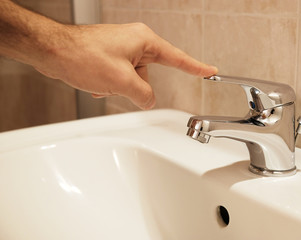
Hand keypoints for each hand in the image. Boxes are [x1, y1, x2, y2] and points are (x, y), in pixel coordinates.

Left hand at [35, 23, 217, 109]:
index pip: (177, 58)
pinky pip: (120, 76)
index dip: (195, 67)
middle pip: (149, 74)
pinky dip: (111, 84)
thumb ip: (143, 95)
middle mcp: (135, 42)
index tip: (210, 71)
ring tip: (101, 81)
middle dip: (135, 86)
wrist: (53, 50)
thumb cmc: (84, 56)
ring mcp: (122, 48)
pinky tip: (96, 83)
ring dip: (120, 86)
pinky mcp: (111, 55)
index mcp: (144, 41)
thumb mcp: (122, 81)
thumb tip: (148, 101)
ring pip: (133, 78)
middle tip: (118, 85)